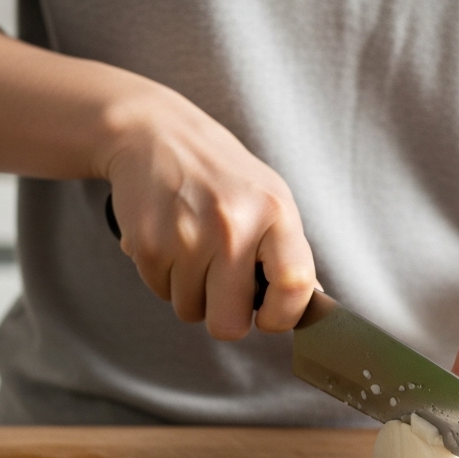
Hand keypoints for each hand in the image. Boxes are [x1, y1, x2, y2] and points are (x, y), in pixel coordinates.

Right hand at [100, 85, 316, 338]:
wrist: (153, 132)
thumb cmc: (219, 173)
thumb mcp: (269, 196)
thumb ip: (288, 250)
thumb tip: (311, 304)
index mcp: (275, 211)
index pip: (295, 286)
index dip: (283, 316)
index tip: (269, 314)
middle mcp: (233, 225)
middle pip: (231, 325)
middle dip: (226, 316)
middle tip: (222, 286)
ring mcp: (187, 236)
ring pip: (190, 311)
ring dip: (191, 291)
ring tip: (192, 246)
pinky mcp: (148, 244)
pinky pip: (161, 293)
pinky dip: (165, 276)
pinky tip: (169, 239)